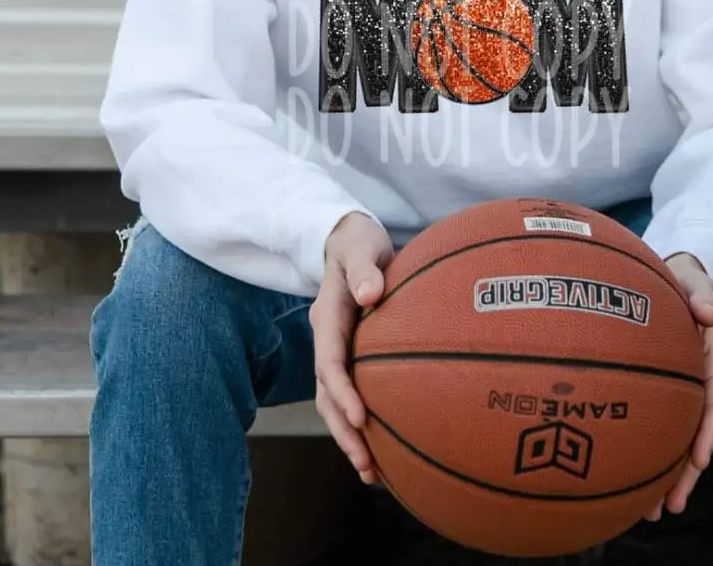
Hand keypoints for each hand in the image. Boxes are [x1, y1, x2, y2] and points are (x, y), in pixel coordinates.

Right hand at [310, 211, 393, 484]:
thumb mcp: (360, 246)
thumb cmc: (358, 241)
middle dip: (343, 432)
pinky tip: (385, 448)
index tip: (360, 418)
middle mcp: (328, 339)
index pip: (330, 362)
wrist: (347, 239)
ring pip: (336, 402)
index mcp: (328, 316)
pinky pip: (351, 393)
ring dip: (350, 437)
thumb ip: (364, 267)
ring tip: (373, 474)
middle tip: (367, 465)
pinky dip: (361, 422)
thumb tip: (370, 294)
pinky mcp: (349, 354)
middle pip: (328, 394)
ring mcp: (336, 349)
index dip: (342, 392)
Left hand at [643, 252, 712, 521]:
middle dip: (684, 474)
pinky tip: (627, 479)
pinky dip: (647, 453)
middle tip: (668, 507)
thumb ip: (700, 293)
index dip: (708, 431)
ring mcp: (682, 392)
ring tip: (650, 512)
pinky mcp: (662, 394)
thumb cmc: (682, 278)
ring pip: (676, 440)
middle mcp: (700, 384)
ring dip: (666, 477)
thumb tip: (710, 314)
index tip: (700, 459)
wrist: (671, 276)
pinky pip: (657, 427)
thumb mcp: (693, 279)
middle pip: (695, 435)